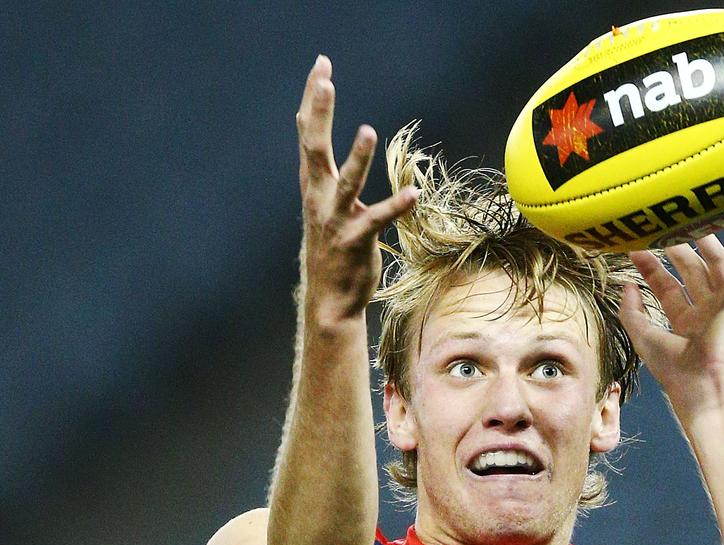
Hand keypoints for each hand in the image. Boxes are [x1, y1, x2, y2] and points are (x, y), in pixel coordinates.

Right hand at [296, 55, 417, 327]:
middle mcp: (320, 199)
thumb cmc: (333, 249)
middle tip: (326, 79)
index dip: (314, 100)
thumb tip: (328, 151)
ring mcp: (337, 221)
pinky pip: (378, 221)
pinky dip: (397, 207)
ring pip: (346, 184)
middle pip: (315, 148)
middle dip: (320, 113)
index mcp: (314, 187)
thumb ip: (327, 177)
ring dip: (357, 159)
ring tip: (369, 131)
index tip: (321, 66)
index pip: (308, 134)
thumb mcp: (326, 206)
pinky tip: (415, 195)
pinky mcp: (358, 241)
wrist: (330, 300)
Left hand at [619, 223, 723, 413]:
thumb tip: (627, 284)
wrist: (702, 383)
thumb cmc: (673, 369)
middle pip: (690, 270)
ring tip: (690, 216)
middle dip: (674, 248)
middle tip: (660, 225)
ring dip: (705, 240)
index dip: (651, 265)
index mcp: (685, 322)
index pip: (666, 285)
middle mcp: (707, 310)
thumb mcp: (643, 336)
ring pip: (716, 263)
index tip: (635, 246)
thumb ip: (631, 310)